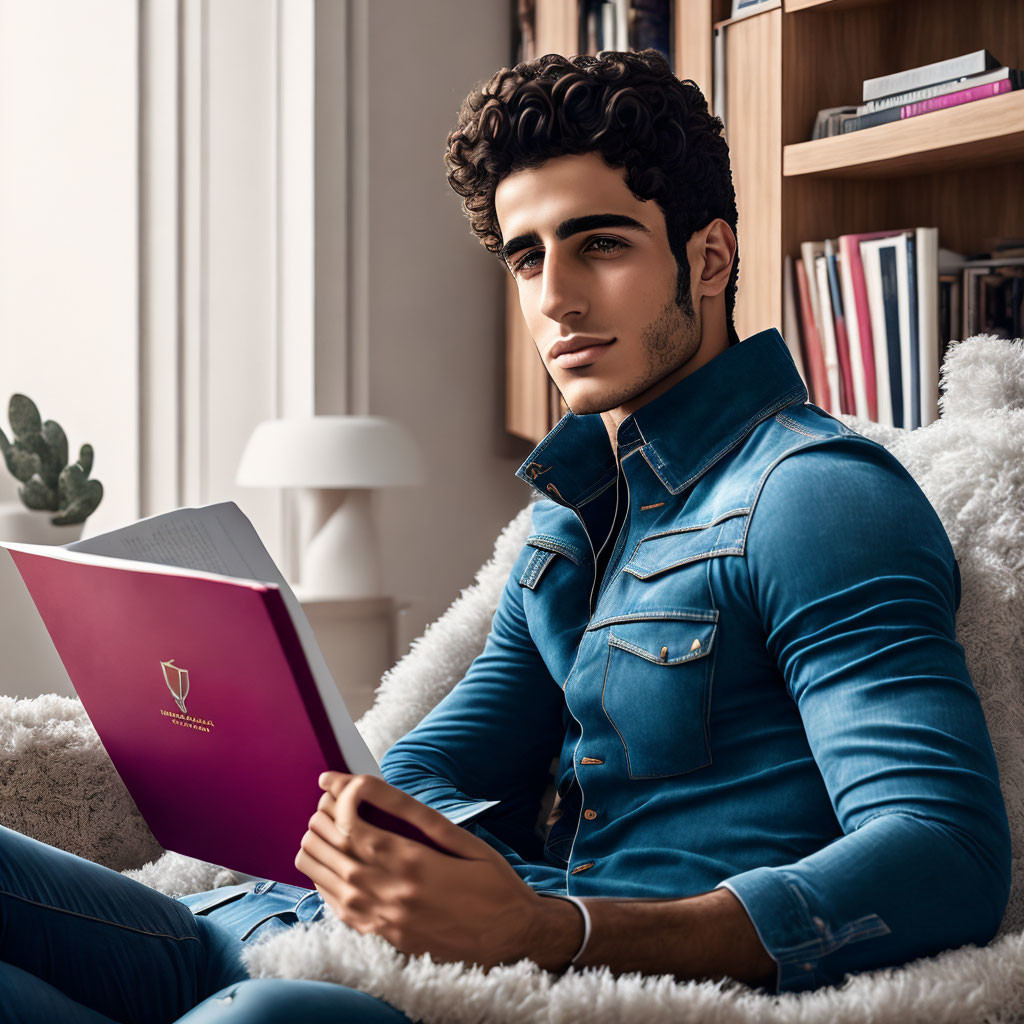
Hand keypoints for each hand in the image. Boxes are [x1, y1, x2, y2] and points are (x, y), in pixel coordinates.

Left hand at [295, 771, 570, 968]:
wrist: (513, 938)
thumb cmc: (494, 884)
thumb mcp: (465, 841)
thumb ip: (420, 817)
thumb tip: (379, 790)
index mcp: (413, 864)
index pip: (354, 826)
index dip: (336, 801)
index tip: (332, 783)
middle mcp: (391, 894)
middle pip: (334, 851)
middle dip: (322, 820)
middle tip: (324, 802)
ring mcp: (383, 920)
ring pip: (327, 880)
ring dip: (317, 850)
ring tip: (322, 829)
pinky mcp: (382, 938)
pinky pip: (336, 908)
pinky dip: (324, 882)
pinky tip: (330, 865)